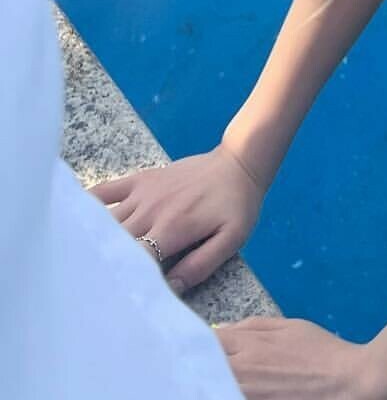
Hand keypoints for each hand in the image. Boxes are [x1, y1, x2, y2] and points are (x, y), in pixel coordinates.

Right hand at [86, 140, 265, 293]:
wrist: (238, 162)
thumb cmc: (236, 205)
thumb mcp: (231, 239)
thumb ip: (200, 266)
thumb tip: (170, 290)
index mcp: (172, 228)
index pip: (135, 260)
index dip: (120, 280)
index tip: (108, 300)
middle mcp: (151, 210)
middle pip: (113, 243)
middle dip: (99, 265)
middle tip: (83, 289)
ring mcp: (143, 192)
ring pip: (104, 221)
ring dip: (90, 241)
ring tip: (72, 265)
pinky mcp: (140, 179)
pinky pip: (105, 190)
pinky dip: (86, 204)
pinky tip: (72, 221)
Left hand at [213, 318, 383, 399]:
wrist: (346, 383)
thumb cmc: (321, 351)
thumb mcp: (290, 326)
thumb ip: (253, 326)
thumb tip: (221, 329)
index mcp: (250, 346)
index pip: (208, 343)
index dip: (198, 341)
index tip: (197, 342)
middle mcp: (241, 373)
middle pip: (204, 367)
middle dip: (199, 362)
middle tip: (198, 362)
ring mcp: (246, 396)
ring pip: (214, 386)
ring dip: (210, 380)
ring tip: (212, 377)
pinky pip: (229, 396)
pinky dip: (225, 391)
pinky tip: (228, 388)